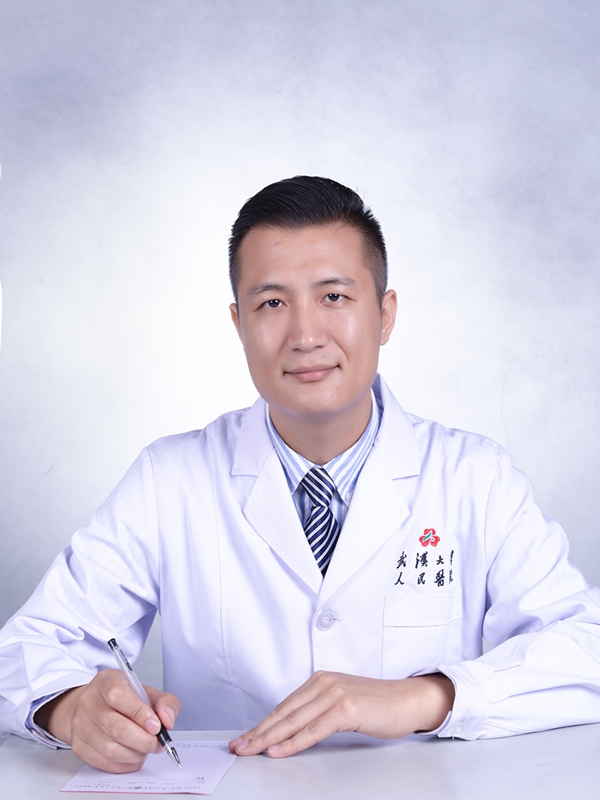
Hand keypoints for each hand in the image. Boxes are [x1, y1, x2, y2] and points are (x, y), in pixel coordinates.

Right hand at [33, 669, 180, 772]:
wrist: (91, 707)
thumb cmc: (122, 699)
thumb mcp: (145, 691)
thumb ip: (164, 702)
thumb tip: (167, 720)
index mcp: (106, 682)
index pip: (120, 697)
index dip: (140, 714)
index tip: (156, 726)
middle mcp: (88, 702)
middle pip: (116, 728)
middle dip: (143, 741)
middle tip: (157, 743)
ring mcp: (80, 726)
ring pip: (110, 749)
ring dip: (135, 754)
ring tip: (146, 749)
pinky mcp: (79, 746)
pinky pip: (105, 763)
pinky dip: (126, 764)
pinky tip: (134, 756)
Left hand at [229, 670, 454, 757]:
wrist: (409, 700)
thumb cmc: (377, 705)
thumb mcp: (341, 704)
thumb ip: (317, 712)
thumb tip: (289, 731)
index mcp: (319, 680)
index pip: (284, 706)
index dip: (261, 724)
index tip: (244, 738)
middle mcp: (324, 683)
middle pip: (284, 713)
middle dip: (257, 732)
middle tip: (237, 747)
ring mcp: (335, 694)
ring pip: (294, 721)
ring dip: (268, 738)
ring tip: (250, 751)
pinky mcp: (347, 708)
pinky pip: (314, 729)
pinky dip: (293, 742)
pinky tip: (278, 750)